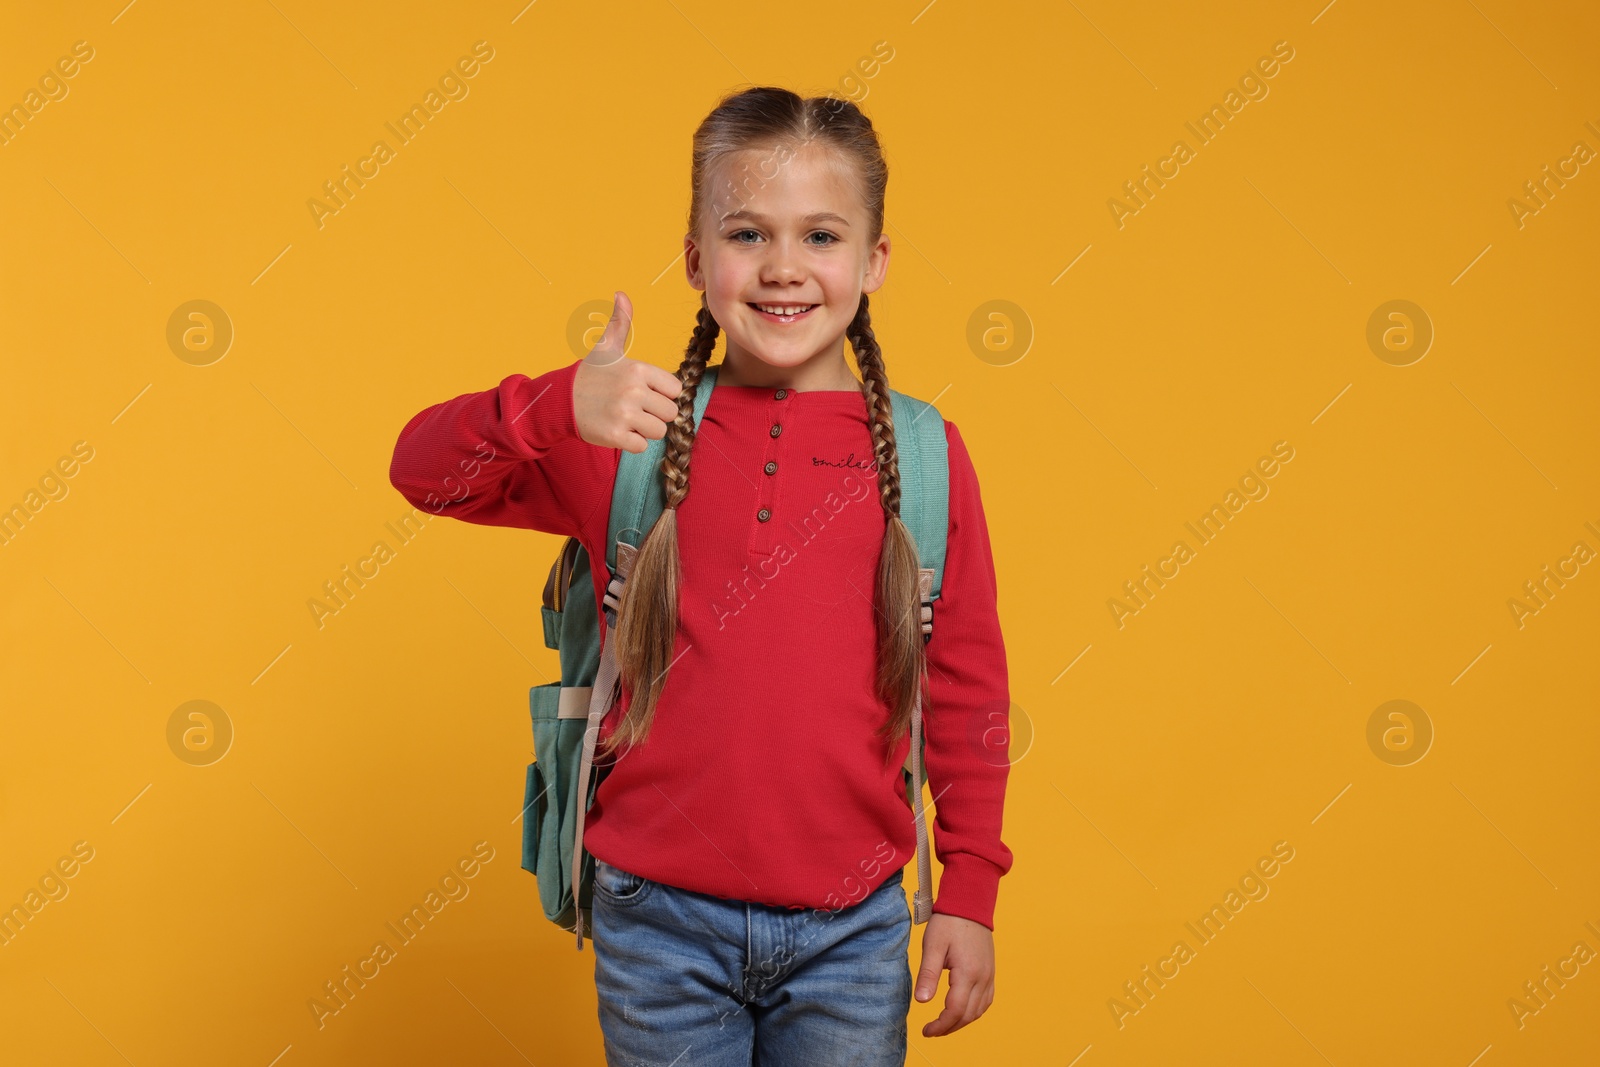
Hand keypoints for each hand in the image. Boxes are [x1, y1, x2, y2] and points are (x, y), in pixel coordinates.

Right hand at [573, 291, 683, 453]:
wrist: (560, 400)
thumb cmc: (589, 374)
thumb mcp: (606, 347)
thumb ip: (620, 322)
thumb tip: (621, 294)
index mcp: (638, 369)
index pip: (675, 389)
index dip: (662, 394)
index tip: (645, 393)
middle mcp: (633, 391)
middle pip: (670, 413)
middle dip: (655, 414)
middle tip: (635, 409)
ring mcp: (623, 414)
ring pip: (659, 431)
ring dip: (645, 430)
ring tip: (627, 420)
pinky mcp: (614, 436)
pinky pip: (642, 446)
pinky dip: (632, 443)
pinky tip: (618, 431)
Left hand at [914, 912, 994, 1036]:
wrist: (969, 903)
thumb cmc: (949, 922)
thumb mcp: (932, 946)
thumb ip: (928, 975)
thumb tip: (922, 1001)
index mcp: (967, 973)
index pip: (956, 1011)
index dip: (940, 1026)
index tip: (926, 1030)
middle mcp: (982, 977)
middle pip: (968, 1015)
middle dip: (950, 1027)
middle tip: (932, 1030)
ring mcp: (989, 975)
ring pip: (979, 1010)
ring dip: (962, 1021)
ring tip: (944, 1023)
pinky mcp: (990, 971)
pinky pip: (986, 1000)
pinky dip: (974, 1011)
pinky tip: (962, 1010)